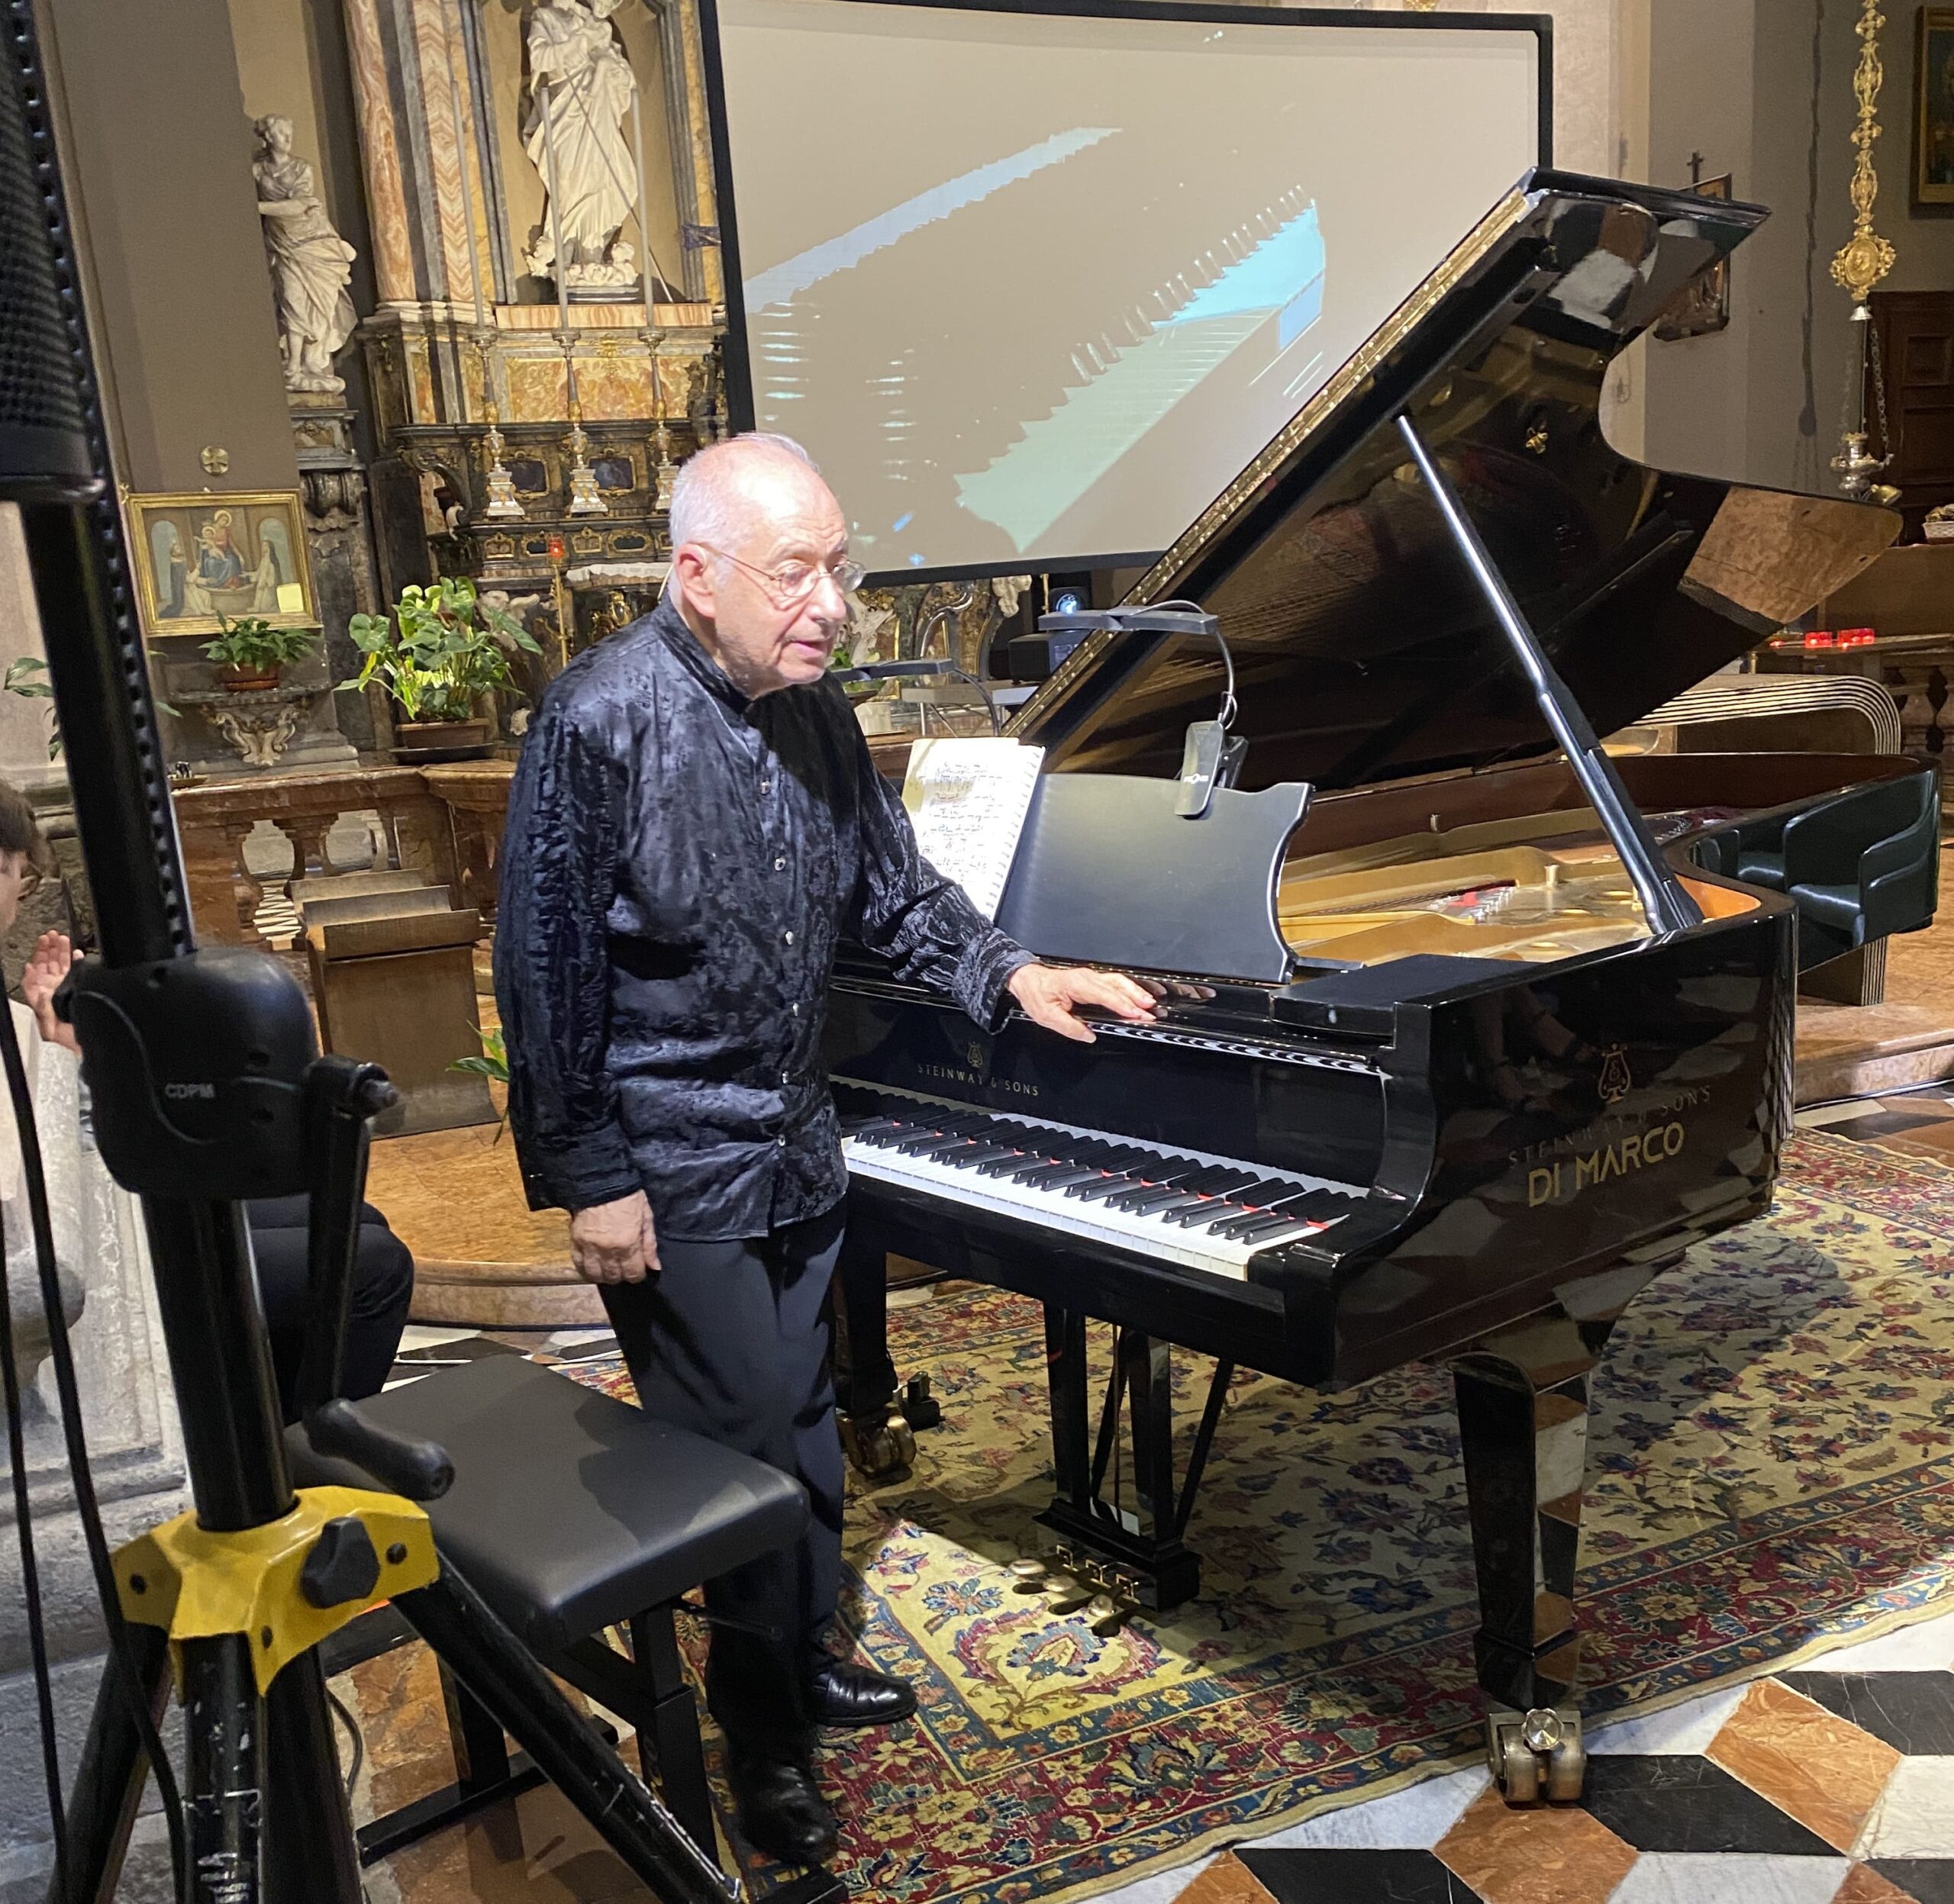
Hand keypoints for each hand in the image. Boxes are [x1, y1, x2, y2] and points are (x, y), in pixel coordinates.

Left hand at [21, 932, 77, 1056]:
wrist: (92, 1044)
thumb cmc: (71, 1041)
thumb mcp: (50, 1029)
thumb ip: (43, 1010)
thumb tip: (40, 991)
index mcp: (43, 999)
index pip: (34, 976)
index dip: (35, 961)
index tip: (38, 951)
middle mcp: (55, 992)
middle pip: (48, 966)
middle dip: (48, 949)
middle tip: (49, 936)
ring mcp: (69, 989)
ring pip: (62, 965)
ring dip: (61, 950)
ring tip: (61, 938)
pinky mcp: (83, 988)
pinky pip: (79, 970)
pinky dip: (78, 960)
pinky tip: (76, 952)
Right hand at [569, 1189, 659, 1284]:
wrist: (601, 1181)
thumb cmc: (627, 1196)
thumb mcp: (646, 1217)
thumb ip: (649, 1244)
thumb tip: (655, 1267)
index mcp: (628, 1243)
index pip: (633, 1274)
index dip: (638, 1275)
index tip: (639, 1270)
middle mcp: (607, 1250)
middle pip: (614, 1277)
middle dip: (622, 1276)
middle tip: (625, 1268)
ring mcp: (589, 1247)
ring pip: (595, 1275)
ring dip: (604, 1276)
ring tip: (609, 1270)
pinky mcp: (575, 1241)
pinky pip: (578, 1264)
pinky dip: (586, 1270)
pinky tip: (593, 1267)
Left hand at [1006, 962, 1157, 1044]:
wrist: (1028, 980)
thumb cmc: (1036, 994)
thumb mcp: (1046, 1016)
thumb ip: (1069, 1027)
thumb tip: (1088, 1034)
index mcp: (1076, 984)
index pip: (1104, 995)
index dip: (1121, 1005)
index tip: (1134, 1013)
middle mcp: (1086, 978)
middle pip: (1116, 986)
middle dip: (1135, 998)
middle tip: (1149, 1011)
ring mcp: (1091, 977)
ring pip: (1118, 981)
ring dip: (1135, 992)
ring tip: (1148, 1003)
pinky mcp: (1093, 979)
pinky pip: (1114, 982)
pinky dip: (1128, 988)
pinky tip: (1136, 996)